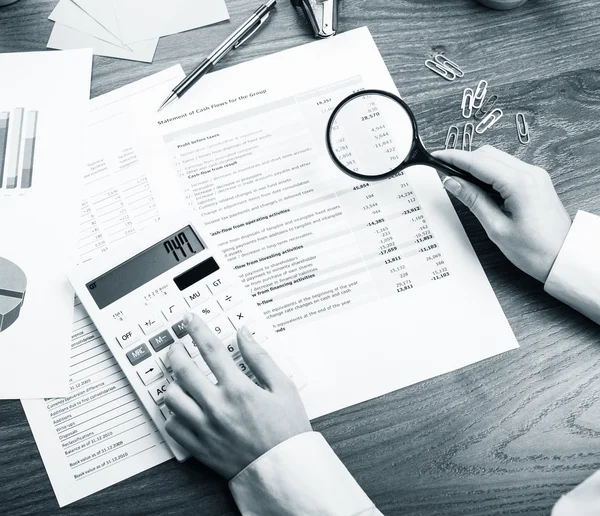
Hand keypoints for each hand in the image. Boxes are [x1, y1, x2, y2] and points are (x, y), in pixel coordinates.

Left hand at [164, 313, 310, 479]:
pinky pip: (173, 426)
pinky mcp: (199, 447)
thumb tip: (243, 334)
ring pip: (172, 397)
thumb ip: (260, 358)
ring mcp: (205, 428)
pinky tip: (183, 407)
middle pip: (183, 369)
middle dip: (176, 351)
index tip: (189, 319)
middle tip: (177, 345)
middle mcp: (216, 406)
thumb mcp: (283, 387)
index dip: (196, 329)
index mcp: (238, 389)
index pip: (210, 349)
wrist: (285, 469)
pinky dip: (174, 413)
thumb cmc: (287, 429)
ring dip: (173, 382)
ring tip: (180, 377)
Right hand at [432, 145, 571, 282]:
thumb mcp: (496, 228)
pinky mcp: (536, 181)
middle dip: (463, 160)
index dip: (454, 157)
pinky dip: (489, 172)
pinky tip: (478, 186)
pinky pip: (507, 167)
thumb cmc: (535, 250)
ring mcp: (535, 175)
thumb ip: (473, 200)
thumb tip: (452, 183)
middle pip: (487, 154)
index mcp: (519, 184)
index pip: (478, 162)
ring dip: (476, 166)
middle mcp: (530, 173)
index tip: (436, 157)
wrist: (563, 257)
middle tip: (443, 171)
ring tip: (458, 181)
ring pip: (497, 158)